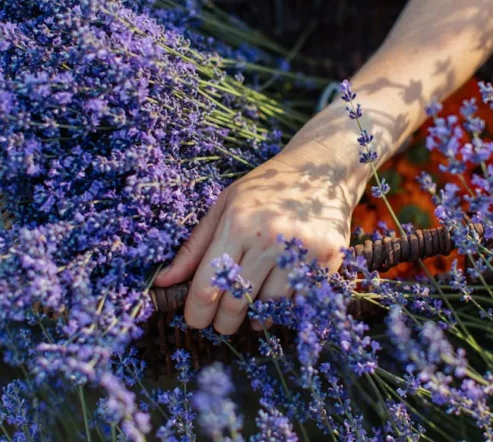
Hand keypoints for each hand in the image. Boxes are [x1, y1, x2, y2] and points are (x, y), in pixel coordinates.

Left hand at [154, 148, 356, 334]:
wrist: (321, 170)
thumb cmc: (266, 187)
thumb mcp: (224, 205)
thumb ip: (195, 246)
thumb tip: (163, 281)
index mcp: (237, 223)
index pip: (208, 286)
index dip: (196, 312)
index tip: (195, 320)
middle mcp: (269, 238)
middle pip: (237, 303)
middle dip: (224, 322)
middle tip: (222, 322)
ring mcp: (302, 250)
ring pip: (270, 307)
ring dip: (256, 317)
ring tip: (252, 307)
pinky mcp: (328, 259)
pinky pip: (300, 302)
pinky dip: (286, 309)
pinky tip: (278, 297)